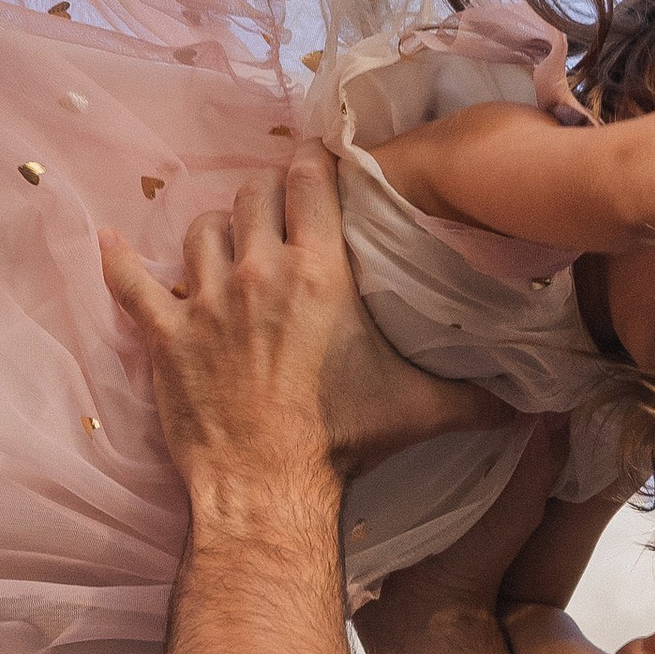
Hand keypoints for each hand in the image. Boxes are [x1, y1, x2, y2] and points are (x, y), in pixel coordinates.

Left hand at [102, 151, 498, 497]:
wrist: (266, 489)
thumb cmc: (343, 443)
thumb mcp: (420, 411)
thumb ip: (481, 399)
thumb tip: (542, 409)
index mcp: (320, 272)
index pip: (309, 182)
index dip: (311, 164)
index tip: (316, 166)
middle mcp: (258, 271)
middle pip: (252, 195)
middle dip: (266, 197)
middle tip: (277, 216)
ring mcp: (204, 300)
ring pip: (201, 229)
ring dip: (215, 230)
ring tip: (227, 245)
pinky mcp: (164, 337)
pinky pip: (131, 282)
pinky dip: (120, 261)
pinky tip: (112, 242)